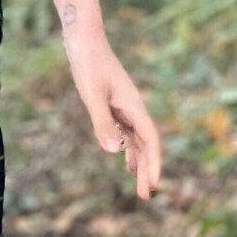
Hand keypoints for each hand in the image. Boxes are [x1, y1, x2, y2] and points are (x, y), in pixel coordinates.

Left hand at [65, 31, 161, 199]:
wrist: (83, 39)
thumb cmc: (87, 64)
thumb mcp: (91, 95)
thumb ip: (103, 123)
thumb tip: (116, 152)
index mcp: (132, 106)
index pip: (150, 140)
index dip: (153, 163)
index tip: (153, 184)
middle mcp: (133, 108)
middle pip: (146, 144)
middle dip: (148, 170)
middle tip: (145, 197)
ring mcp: (124, 107)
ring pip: (137, 140)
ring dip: (140, 162)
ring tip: (140, 187)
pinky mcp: (114, 104)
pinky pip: (126, 132)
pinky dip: (128, 148)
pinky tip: (125, 161)